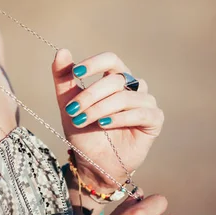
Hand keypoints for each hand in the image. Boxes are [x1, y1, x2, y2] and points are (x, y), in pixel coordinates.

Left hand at [52, 49, 163, 186]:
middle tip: (73, 110)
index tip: (76, 72)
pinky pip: (140, 112)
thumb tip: (61, 51)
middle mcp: (133, 87)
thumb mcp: (68, 104)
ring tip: (83, 120)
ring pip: (124, 96)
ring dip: (100, 108)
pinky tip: (103, 124)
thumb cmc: (84, 132)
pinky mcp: (154, 120)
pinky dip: (119, 118)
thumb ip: (64, 79)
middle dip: (90, 95)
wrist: (93, 163)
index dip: (94, 63)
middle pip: (114, 80)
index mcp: (115, 78)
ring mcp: (145, 102)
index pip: (110, 59)